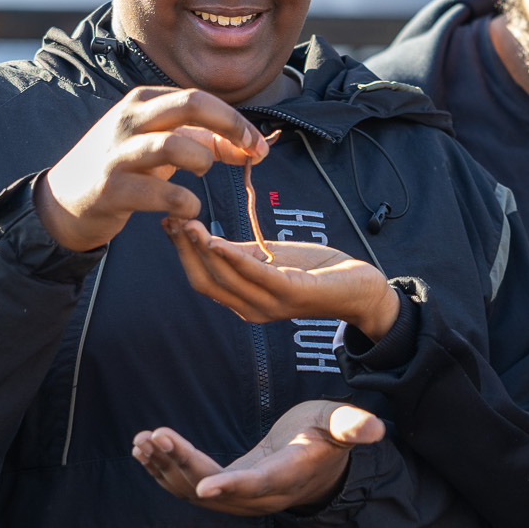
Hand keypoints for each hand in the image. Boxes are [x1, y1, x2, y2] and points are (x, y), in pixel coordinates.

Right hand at [35, 87, 267, 251]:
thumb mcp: (159, 145)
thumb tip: (249, 146)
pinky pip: (160, 194)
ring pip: (173, 144)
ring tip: (202, 175)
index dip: (235, 120)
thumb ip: (203, 141)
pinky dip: (185, 203)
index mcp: (143, 102)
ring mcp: (117, 154)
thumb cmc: (120, 168)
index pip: (199, 98)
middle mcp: (129, 120)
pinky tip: (188, 209)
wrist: (63, 202)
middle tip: (252, 152)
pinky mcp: (111, 190)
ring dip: (201, 161)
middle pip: (191, 104)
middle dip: (231, 126)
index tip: (257, 145)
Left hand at [131, 399, 385, 514]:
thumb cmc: (326, 436)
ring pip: (192, 491)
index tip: (204, 486)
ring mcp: (236, 499)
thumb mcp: (340, 424)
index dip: (232, 487)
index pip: (257, 485)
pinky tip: (141, 449)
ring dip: (164, 468)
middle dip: (182, 464)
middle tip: (156, 436)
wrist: (316, 466)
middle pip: (213, 488)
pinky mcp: (221, 492)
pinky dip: (162, 470)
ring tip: (142, 440)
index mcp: (286, 476)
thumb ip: (353, 426)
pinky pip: (185, 488)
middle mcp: (258, 496)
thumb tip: (375, 429)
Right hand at [165, 220, 399, 339]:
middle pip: (205, 280)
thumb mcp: (271, 258)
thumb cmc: (316, 271)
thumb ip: (242, 254)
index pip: (201, 278)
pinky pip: (254, 275)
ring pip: (224, 278)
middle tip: (171, 218)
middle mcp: (250, 309)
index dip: (182, 251)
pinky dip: (232, 258)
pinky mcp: (290, 293)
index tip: (168, 220)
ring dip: (201, 249)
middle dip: (184, 249)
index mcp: (243, 300)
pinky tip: (215, 241)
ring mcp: (269, 304)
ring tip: (187, 223)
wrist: (360, 287)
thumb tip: (208, 238)